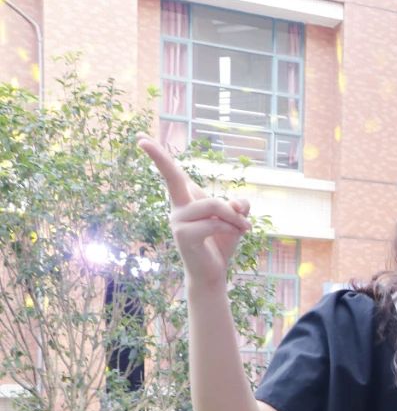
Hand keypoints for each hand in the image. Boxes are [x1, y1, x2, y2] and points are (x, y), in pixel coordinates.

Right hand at [137, 137, 251, 287]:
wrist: (213, 272)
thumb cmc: (221, 242)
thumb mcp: (235, 220)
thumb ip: (239, 206)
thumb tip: (236, 203)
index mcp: (185, 200)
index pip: (171, 174)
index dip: (157, 155)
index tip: (139, 138)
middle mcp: (177, 207)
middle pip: (173, 177)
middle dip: (157, 157)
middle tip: (142, 141)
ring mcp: (177, 221)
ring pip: (212, 204)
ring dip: (234, 216)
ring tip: (244, 227)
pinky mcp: (184, 236)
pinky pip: (214, 223)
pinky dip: (232, 227)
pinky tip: (237, 235)